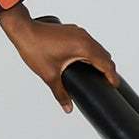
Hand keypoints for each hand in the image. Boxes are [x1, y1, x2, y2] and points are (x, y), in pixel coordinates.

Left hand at [0, 6, 120, 112]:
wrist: (23, 30)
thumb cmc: (35, 49)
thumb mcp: (49, 75)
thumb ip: (61, 93)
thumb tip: (68, 108)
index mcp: (83, 48)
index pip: (105, 63)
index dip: (112, 76)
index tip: (115, 85)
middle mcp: (85, 38)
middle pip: (104, 55)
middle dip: (108, 69)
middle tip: (108, 82)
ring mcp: (79, 32)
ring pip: (97, 47)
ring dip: (100, 59)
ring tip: (98, 73)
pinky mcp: (73, 31)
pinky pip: (89, 42)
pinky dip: (92, 52)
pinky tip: (85, 61)